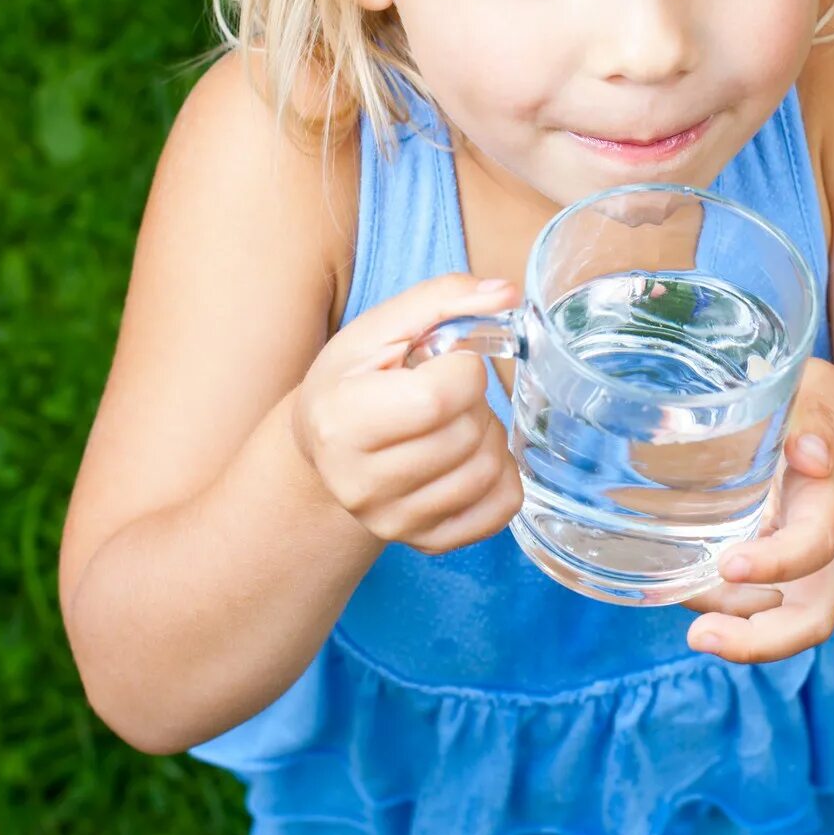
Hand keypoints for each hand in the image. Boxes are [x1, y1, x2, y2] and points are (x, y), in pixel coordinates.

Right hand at [291, 274, 524, 554]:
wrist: (326, 446)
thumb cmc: (357, 378)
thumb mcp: (383, 326)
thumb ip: (444, 298)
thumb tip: (507, 293)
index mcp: (342, 422)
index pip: (438, 398)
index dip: (462, 369)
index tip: (444, 363)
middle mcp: (360, 485)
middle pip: (468, 436)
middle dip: (474, 402)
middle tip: (447, 394)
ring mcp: (392, 521)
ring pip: (489, 471)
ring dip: (488, 436)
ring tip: (455, 423)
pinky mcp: (425, 542)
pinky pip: (502, 509)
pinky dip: (504, 476)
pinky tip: (470, 456)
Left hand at [685, 360, 833, 663]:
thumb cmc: (832, 409)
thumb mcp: (827, 391)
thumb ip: (817, 413)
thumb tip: (808, 456)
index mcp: (833, 500)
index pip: (815, 545)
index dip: (776, 563)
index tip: (729, 564)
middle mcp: (827, 548)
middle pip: (813, 617)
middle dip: (760, 640)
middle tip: (699, 638)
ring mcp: (806, 570)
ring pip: (788, 627)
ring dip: (738, 637)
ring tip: (691, 629)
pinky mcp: (783, 575)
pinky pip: (760, 609)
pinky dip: (724, 611)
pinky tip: (685, 593)